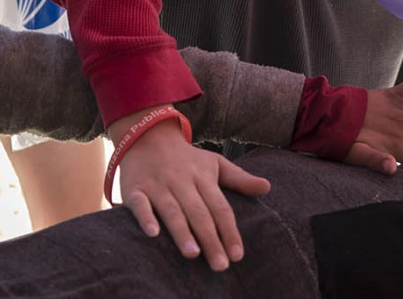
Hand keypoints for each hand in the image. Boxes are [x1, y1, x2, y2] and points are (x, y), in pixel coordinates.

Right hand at [113, 117, 270, 270]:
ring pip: (172, 210)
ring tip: (193, 254)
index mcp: (203, 178)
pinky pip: (139, 204)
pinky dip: (146, 217)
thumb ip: (240, 179)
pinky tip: (153, 234)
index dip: (229, 231)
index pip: (220, 207)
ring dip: (182, 232)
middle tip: (220, 265)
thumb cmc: (187, 158)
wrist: (148, 137)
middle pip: (199, 213)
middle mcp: (182, 182)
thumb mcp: (215, 163)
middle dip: (210, 239)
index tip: (237, 255)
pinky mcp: (135, 189)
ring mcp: (158, 186)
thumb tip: (268, 187)